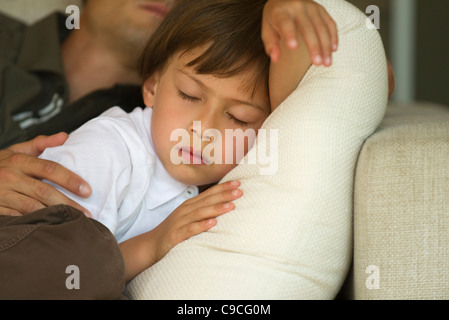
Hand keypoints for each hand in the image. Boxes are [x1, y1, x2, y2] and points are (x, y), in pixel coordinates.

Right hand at [0, 133, 91, 215]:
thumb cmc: (0, 164)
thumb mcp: (17, 150)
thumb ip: (41, 144)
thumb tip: (65, 136)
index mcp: (19, 160)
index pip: (50, 169)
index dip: (70, 180)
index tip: (87, 190)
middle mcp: (10, 177)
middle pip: (44, 192)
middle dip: (68, 203)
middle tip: (87, 214)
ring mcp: (2, 194)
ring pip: (32, 207)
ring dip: (54, 216)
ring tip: (73, 223)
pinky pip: (19, 218)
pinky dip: (36, 223)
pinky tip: (51, 228)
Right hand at [119, 180, 242, 280]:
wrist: (151, 244)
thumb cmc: (174, 230)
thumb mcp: (188, 216)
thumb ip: (203, 209)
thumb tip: (223, 204)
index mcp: (189, 205)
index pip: (209, 193)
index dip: (223, 188)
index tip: (238, 183)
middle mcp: (185, 210)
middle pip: (207, 201)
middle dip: (224, 195)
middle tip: (239, 190)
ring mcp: (180, 222)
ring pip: (200, 213)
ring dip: (216, 209)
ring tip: (231, 206)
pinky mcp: (176, 235)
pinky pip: (190, 230)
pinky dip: (201, 226)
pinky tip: (212, 224)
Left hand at [262, 0, 337, 65]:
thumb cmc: (274, 20)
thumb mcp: (267, 30)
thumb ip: (271, 45)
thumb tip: (275, 59)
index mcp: (281, 12)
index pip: (285, 23)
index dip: (289, 34)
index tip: (293, 47)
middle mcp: (297, 6)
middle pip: (307, 28)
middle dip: (314, 46)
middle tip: (317, 63)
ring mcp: (312, 7)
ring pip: (322, 27)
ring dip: (326, 46)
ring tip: (327, 63)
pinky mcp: (321, 9)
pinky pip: (330, 23)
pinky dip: (333, 37)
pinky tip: (333, 50)